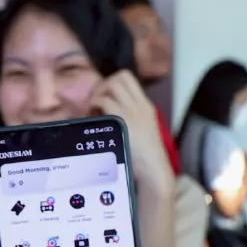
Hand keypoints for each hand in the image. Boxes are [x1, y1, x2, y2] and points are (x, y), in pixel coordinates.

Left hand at [91, 69, 173, 191]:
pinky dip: (94, 106)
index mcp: (145, 107)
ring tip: (93, 110)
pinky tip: (92, 118)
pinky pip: (105, 101)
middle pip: (120, 77)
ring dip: (98, 94)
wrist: (153, 169)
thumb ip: (128, 121)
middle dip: (103, 85)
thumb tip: (107, 116)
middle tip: (95, 102)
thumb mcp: (140, 133)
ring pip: (113, 84)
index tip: (104, 97)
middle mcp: (140, 105)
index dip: (111, 82)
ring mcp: (133, 111)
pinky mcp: (124, 120)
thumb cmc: (145, 158)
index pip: (129, 79)